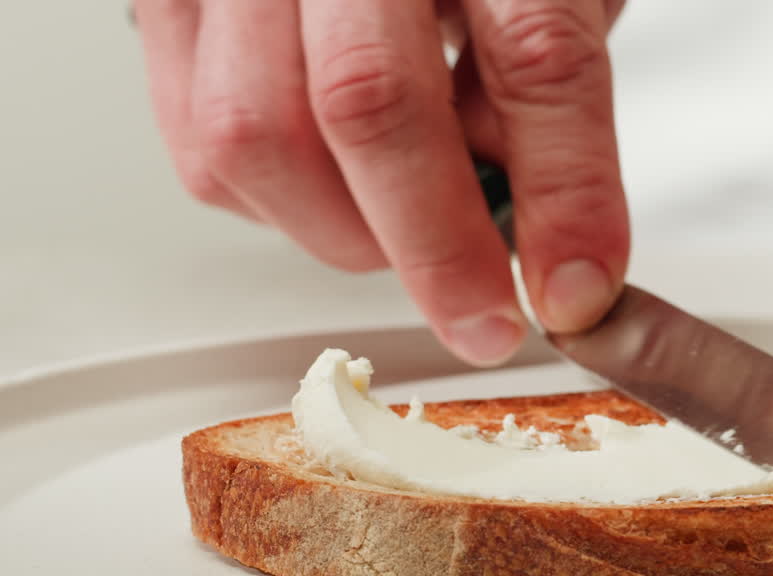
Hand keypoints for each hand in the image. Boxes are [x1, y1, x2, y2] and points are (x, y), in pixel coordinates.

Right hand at [134, 0, 628, 365]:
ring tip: (406, 231)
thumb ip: (543, 100)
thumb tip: (533, 239)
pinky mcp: (166, 10)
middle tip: (482, 320)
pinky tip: (338, 186)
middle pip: (367, 101)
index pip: (535, 55)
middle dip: (435, 245)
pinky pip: (206, 155)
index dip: (564, 188)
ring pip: (256, 139)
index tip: (577, 288)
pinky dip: (283, 208)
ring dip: (347, 232)